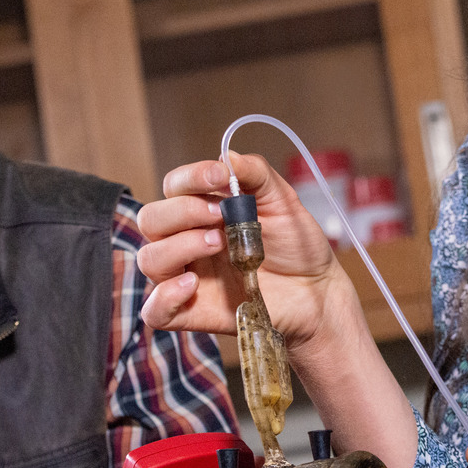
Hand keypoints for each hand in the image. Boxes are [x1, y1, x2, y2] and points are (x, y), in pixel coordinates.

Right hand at [136, 153, 348, 348]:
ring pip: (150, 258)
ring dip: (178, 247)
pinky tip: (192, 285)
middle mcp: (187, 241)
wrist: (317, 290)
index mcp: (203, 211)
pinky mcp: (192, 312)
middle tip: (219, 216)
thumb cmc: (296, 246)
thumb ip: (256, 173)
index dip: (189, 178)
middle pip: (151, 219)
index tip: (219, 176)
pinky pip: (155, 310)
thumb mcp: (282, 202)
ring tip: (218, 245)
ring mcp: (187, 276)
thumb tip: (227, 155)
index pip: (174, 187)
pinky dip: (164, 296)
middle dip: (182, 212)